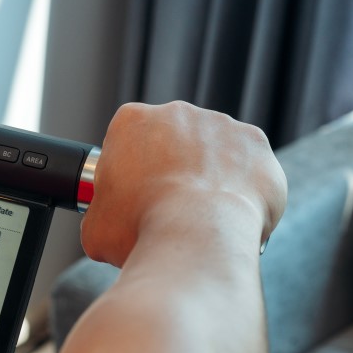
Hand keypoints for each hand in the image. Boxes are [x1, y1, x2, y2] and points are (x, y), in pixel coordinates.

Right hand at [80, 101, 286, 266]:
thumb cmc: (143, 230)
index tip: (136, 200)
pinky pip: (248, 167)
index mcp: (132, 122)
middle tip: (170, 211)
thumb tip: (107, 227)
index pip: (129, 141)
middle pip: (173, 143)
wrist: (195, 239)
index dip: (131, 174)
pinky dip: (243, 190)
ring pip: (213, 152)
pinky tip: (232, 217)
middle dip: (172, 172)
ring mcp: (221, 125)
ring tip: (205, 219)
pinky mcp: (256, 144)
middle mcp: (178, 113)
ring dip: (210, 179)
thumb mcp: (96, 229)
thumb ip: (102, 216)